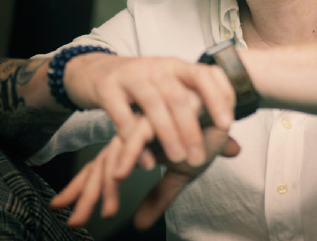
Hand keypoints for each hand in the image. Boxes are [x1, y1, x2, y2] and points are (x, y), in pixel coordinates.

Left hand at [50, 125, 239, 228]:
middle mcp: (134, 132)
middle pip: (101, 164)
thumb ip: (159, 195)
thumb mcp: (179, 173)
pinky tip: (129, 171)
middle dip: (88, 194)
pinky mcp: (156, 110)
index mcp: (135, 144)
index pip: (102, 169)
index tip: (74, 219)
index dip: (87, 192)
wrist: (224, 109)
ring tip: (108, 211)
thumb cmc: (202, 136)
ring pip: (115, 152)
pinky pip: (138, 133)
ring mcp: (142, 121)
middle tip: (75, 222)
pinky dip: (132, 153)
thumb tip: (138, 226)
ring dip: (109, 184)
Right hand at [64, 53, 235, 165]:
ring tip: (177, 159)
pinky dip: (133, 140)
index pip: (202, 75)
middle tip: (198, 157)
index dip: (216, 96)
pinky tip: (145, 162)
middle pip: (177, 95)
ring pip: (152, 103)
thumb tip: (235, 148)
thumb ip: (200, 117)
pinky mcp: (107, 87)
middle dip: (190, 127)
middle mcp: (156, 67)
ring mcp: (130, 75)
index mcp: (175, 66)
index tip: (227, 124)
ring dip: (166, 133)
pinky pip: (121, 115)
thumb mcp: (171, 92)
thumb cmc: (142, 85)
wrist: (95, 69)